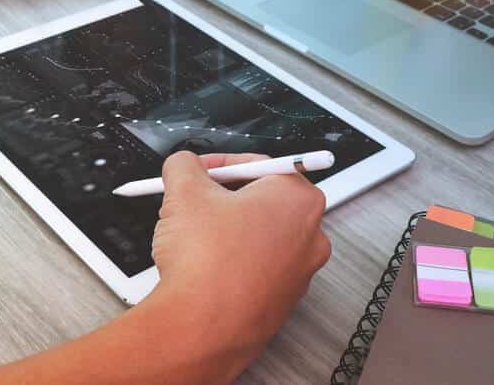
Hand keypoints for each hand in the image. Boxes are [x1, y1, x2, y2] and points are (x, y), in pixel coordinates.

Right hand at [151, 152, 330, 368]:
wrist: (200, 328)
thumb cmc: (206, 263)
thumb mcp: (184, 192)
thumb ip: (185, 165)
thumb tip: (183, 164)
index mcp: (299, 200)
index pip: (259, 166)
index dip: (219, 164)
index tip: (198, 171)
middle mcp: (311, 236)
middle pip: (262, 201)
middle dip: (223, 198)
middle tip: (193, 202)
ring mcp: (299, 273)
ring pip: (258, 237)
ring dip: (226, 231)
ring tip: (192, 238)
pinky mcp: (282, 303)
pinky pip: (256, 269)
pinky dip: (232, 263)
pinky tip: (203, 269)